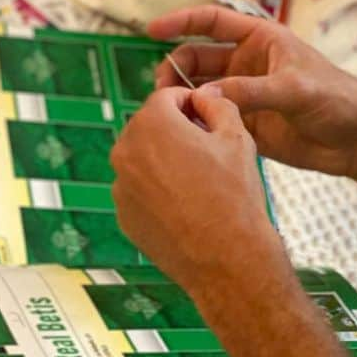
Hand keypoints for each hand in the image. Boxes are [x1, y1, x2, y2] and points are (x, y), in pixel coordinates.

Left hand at [110, 86, 282, 294]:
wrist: (226, 259)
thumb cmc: (234, 195)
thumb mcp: (237, 136)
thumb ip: (218, 104)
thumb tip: (204, 97)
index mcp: (151, 123)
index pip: (168, 97)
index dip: (194, 105)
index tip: (210, 122)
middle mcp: (125, 151)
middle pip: (151, 127)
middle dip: (176, 132)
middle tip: (208, 153)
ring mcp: (120, 186)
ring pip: (144, 159)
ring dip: (166, 161)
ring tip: (200, 183)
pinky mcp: (124, 215)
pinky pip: (140, 191)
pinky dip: (158, 192)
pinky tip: (187, 207)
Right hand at [149, 5, 356, 176]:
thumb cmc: (336, 100)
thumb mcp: (295, 89)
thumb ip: (250, 90)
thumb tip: (203, 95)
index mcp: (260, 40)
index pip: (212, 22)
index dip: (181, 22)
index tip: (152, 31)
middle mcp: (246, 64)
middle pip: (197, 59)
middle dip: (176, 71)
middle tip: (163, 94)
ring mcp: (243, 94)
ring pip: (199, 91)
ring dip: (183, 99)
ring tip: (171, 115)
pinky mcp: (244, 124)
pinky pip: (210, 119)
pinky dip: (195, 124)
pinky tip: (187, 135)